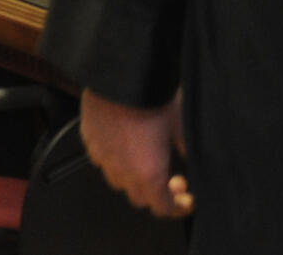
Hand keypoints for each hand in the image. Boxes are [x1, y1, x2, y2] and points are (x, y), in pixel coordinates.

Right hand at [80, 88, 192, 218]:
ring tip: (149, 158)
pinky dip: (117, 157)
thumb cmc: (154, 96)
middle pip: (140, 198)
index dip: (178, 207)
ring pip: (119, 180)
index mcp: (148, 173)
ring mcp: (102, 157)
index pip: (162, 207)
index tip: (186, 199)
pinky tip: (128, 140)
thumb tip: (192, 157)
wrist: (123, 73)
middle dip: (158, 193)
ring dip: (135, 177)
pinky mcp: (90, 140)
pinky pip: (103, 159)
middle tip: (173, 179)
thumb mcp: (181, 123)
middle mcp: (121, 171)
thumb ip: (185, 147)